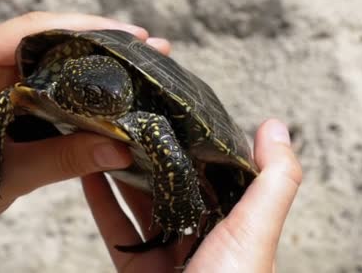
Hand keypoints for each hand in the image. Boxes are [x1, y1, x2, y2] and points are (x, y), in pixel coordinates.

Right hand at [83, 119, 301, 271]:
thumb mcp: (256, 231)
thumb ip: (272, 180)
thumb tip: (275, 126)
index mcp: (233, 221)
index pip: (211, 169)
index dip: (192, 138)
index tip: (171, 106)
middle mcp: (199, 233)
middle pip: (170, 182)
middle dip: (150, 151)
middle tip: (127, 115)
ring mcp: (164, 251)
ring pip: (138, 202)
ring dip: (120, 171)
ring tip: (103, 135)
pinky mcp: (135, 269)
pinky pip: (114, 228)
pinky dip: (99, 201)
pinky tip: (86, 174)